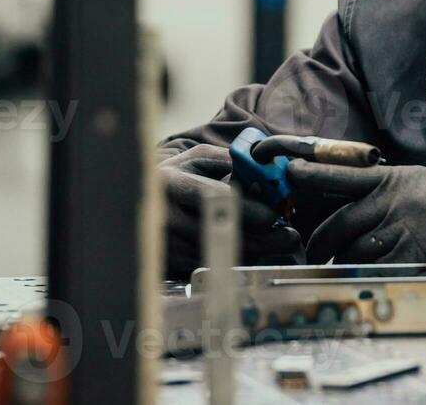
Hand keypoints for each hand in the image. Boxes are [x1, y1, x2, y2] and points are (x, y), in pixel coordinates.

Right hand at [160, 145, 301, 276]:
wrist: (135, 204)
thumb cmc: (175, 177)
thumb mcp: (195, 159)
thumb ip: (227, 159)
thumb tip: (263, 167)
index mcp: (172, 182)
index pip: (213, 198)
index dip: (246, 209)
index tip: (273, 216)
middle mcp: (165, 215)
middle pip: (221, 233)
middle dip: (262, 237)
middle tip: (290, 237)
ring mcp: (166, 243)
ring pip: (220, 252)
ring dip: (254, 250)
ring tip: (279, 242)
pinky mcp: (170, 263)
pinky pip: (212, 265)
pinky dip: (236, 259)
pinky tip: (253, 251)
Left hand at [285, 161, 425, 264]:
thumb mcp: (416, 181)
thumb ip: (383, 188)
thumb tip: (346, 200)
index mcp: (390, 179)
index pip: (340, 173)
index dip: (310, 173)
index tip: (287, 172)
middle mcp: (392, 200)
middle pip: (339, 224)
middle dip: (321, 244)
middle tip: (314, 255)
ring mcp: (403, 227)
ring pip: (354, 251)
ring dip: (343, 265)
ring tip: (340, 271)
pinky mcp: (415, 253)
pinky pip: (377, 269)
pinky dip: (366, 278)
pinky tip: (363, 281)